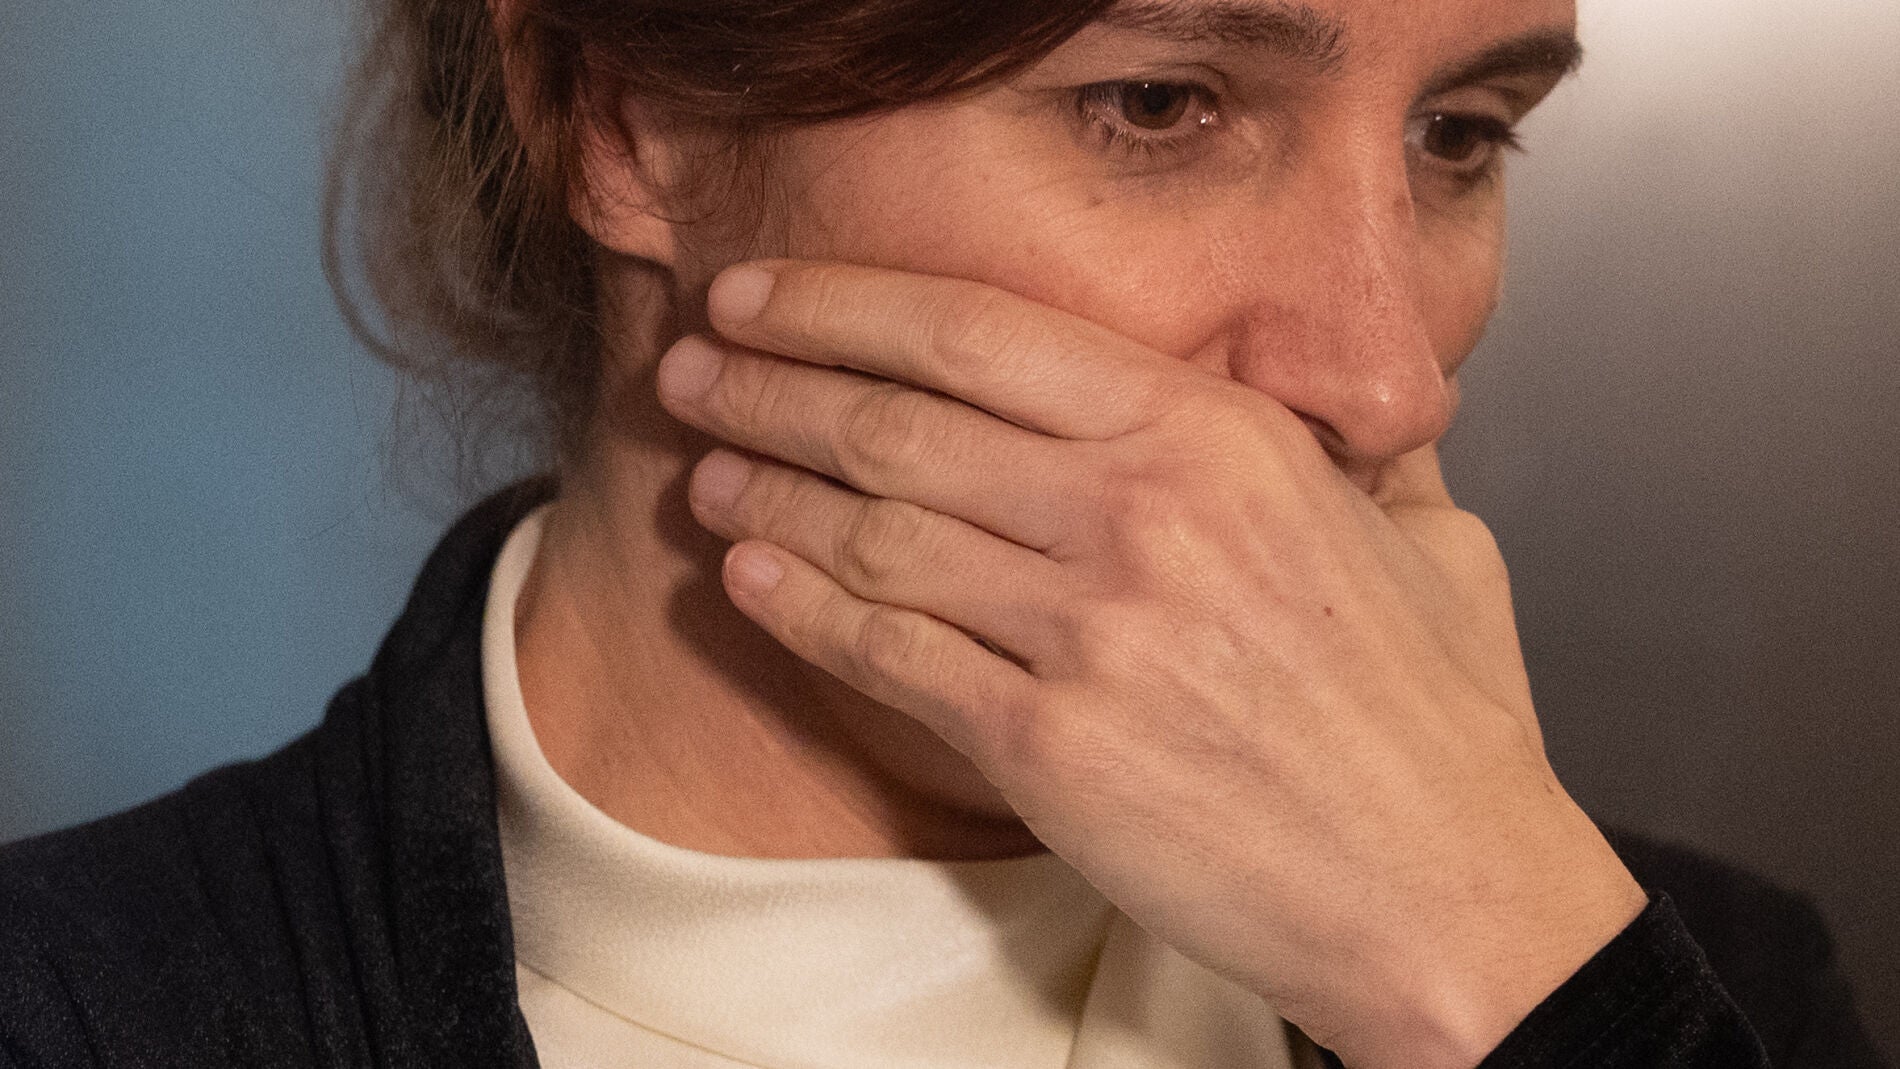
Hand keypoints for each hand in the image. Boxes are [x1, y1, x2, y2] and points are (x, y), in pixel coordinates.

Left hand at [656, 260, 1644, 1067]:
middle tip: (694, 372)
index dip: (841, 303)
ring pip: (872, 535)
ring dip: (764, 496)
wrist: (1451, 894)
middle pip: (897, 421)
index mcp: (1219, 437)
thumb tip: (1284, 391)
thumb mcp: (1417, 528)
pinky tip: (748, 582)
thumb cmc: (1433, 721)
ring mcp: (1091, 635)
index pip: (978, 330)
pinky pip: (889, 657)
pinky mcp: (1053, 751)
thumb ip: (1326, 442)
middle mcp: (1143, 515)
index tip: (764, 295)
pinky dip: (800, 612)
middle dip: (768, 387)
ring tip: (705, 473)